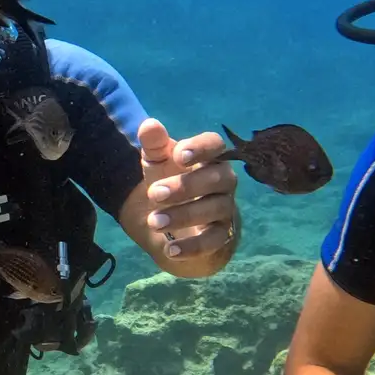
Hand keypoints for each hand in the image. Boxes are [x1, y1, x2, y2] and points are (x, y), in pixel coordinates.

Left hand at [137, 118, 238, 259]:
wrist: (176, 225)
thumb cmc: (170, 183)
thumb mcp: (157, 164)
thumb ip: (153, 146)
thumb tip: (148, 125)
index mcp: (208, 157)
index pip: (215, 144)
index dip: (201, 148)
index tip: (179, 156)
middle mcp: (223, 181)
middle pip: (218, 178)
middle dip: (185, 186)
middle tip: (152, 194)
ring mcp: (226, 208)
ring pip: (215, 209)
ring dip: (183, 215)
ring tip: (153, 221)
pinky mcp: (223, 236)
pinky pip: (215, 241)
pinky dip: (193, 246)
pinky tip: (170, 250)